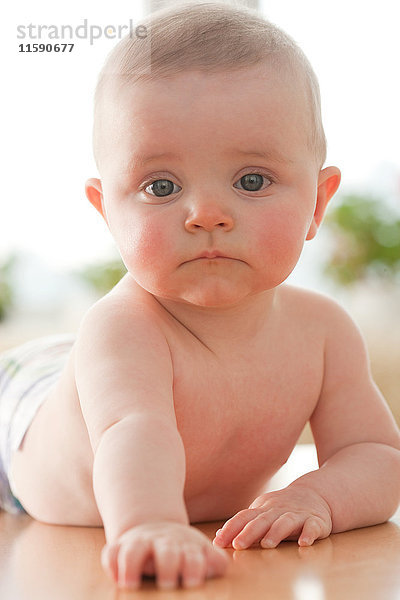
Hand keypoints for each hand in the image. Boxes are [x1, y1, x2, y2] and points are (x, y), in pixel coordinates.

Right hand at [101, 521, 228, 589]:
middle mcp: (162, 544)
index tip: (193, 582)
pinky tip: (115, 577)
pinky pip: (110, 553)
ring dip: (132, 565)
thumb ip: (213, 561)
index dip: (194, 567)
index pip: (193, 557)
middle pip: (166, 552)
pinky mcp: (120, 548)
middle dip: (167, 566)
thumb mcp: (200, 550)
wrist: (155, 526)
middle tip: (167, 584)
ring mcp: (139, 544)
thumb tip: (218, 565)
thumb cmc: (182, 549)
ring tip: (130, 584)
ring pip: (134, 550)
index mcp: (186, 548)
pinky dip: (110, 563)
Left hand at [213, 486, 331, 549]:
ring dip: (276, 532)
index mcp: (263, 510)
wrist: (315, 495)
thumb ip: (242, 526)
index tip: (218, 542)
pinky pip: (312, 527)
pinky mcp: (316, 521)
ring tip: (267, 544)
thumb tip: (218, 538)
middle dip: (249, 532)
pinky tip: (304, 543)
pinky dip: (309, 534)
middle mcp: (278, 511)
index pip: (244, 517)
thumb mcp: (261, 514)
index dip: (231, 528)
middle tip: (238, 545)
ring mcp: (297, 515)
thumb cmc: (281, 510)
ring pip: (285, 522)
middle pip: (262, 520)